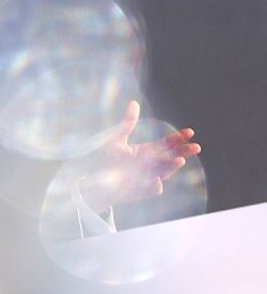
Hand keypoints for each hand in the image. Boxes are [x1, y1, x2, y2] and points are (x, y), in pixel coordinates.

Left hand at [77, 100, 200, 211]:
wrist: (98, 180)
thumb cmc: (108, 160)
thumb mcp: (117, 139)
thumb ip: (128, 123)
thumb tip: (134, 102)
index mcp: (147, 151)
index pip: (167, 143)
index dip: (178, 138)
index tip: (190, 132)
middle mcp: (151, 164)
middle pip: (171, 157)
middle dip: (183, 152)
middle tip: (196, 147)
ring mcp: (148, 177)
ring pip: (165, 172)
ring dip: (172, 167)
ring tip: (180, 160)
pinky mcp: (142, 190)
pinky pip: (152, 189)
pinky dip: (155, 186)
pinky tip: (157, 181)